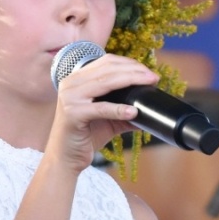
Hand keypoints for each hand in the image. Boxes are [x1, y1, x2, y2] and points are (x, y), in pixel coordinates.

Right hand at [49, 53, 157, 172]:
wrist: (65, 158)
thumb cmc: (85, 136)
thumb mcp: (108, 120)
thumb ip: (125, 111)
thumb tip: (149, 109)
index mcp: (77, 79)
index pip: (106, 61)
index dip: (129, 63)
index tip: (148, 72)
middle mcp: (70, 83)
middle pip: (108, 68)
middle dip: (134, 70)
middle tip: (153, 77)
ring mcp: (69, 97)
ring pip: (105, 82)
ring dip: (130, 81)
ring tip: (148, 85)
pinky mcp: (72, 114)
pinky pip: (100, 108)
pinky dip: (119, 109)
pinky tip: (133, 112)